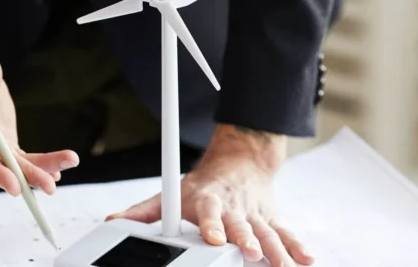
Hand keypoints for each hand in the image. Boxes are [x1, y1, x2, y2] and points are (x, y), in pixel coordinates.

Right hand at [0, 4, 79, 196]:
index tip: (14, 186)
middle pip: (1, 164)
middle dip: (26, 177)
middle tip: (50, 186)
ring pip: (14, 163)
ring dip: (38, 172)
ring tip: (59, 179)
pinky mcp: (3, 140)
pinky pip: (20, 157)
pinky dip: (37, 165)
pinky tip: (55, 173)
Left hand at [107, 124, 312, 266]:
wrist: (240, 160)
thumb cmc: (202, 185)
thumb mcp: (172, 193)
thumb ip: (143, 212)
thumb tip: (112, 222)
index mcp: (208, 200)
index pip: (209, 212)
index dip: (211, 225)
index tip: (212, 237)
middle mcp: (233, 207)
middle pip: (241, 224)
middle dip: (246, 239)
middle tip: (250, 252)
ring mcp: (254, 214)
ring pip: (267, 232)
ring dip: (276, 249)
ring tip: (285, 265)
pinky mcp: (271, 219)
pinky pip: (285, 233)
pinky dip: (297, 246)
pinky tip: (305, 261)